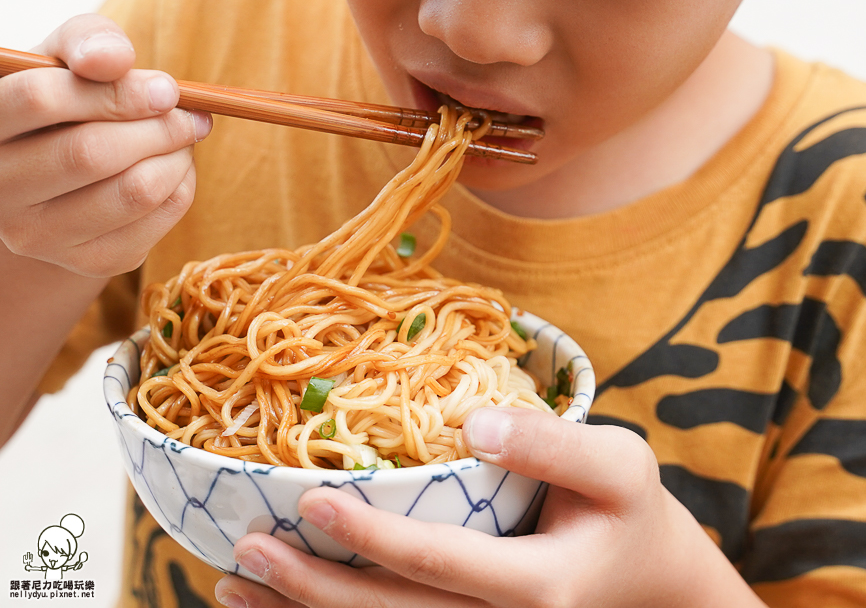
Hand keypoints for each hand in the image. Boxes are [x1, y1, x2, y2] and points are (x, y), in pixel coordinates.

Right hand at [0, 14, 210, 277]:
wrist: (66, 174)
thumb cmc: (71, 101)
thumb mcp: (68, 58)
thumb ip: (89, 41)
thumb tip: (112, 59)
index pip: (39, 98)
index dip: (113, 90)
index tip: (165, 89)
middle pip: (90, 152)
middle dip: (158, 126)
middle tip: (187, 114)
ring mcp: (37, 235)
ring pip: (133, 191)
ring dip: (176, 155)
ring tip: (182, 136)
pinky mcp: (88, 261)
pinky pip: (159, 219)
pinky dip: (183, 183)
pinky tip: (173, 166)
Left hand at [214, 409, 764, 607]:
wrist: (652, 582)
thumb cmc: (631, 510)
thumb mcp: (619, 463)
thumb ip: (552, 445)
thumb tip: (473, 426)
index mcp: (538, 588)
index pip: (439, 565)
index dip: (371, 536)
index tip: (310, 499)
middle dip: (312, 592)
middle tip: (245, 555)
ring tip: (234, 589)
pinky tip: (288, 604)